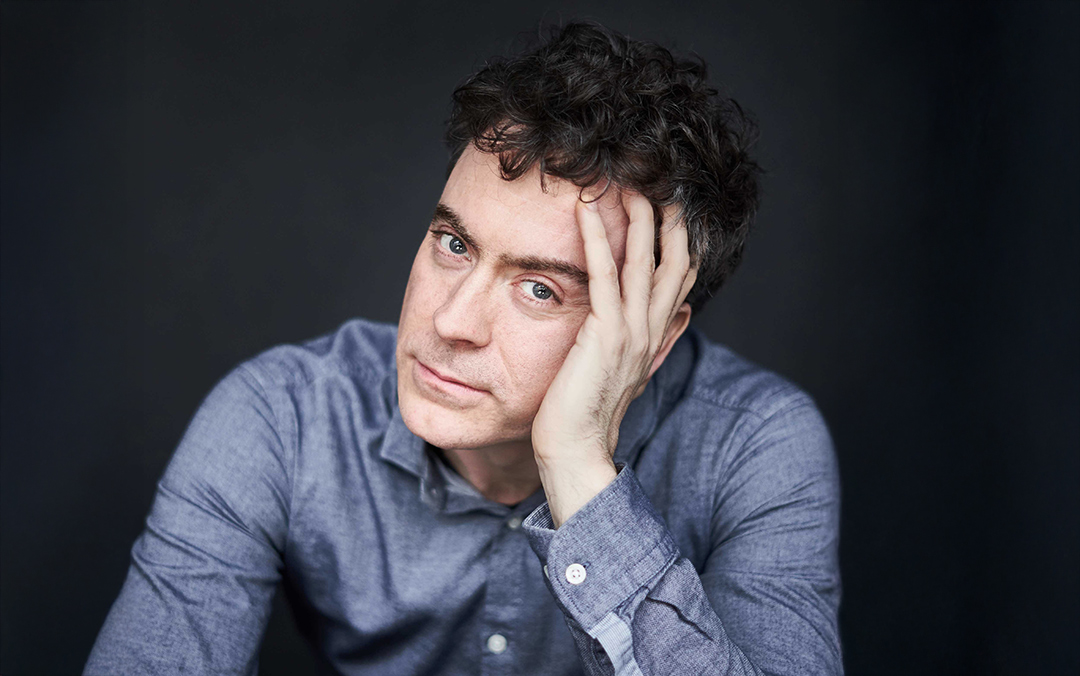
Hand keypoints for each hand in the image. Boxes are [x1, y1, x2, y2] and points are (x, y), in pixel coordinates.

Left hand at [531, 191, 697, 526]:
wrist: (575, 452)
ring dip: (637, 217)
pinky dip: (594, 238)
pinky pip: (603, 275)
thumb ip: (651, 341)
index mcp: (655, 337)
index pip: (680, 279)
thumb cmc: (586, 413)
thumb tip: (680, 318)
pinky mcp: (604, 334)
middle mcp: (651, 330)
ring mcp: (631, 332)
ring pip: (644, 262)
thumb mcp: (626, 371)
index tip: (674, 206)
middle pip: (673, 262)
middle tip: (658, 180)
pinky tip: (584, 209)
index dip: (682, 240)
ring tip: (626, 182)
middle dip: (669, 218)